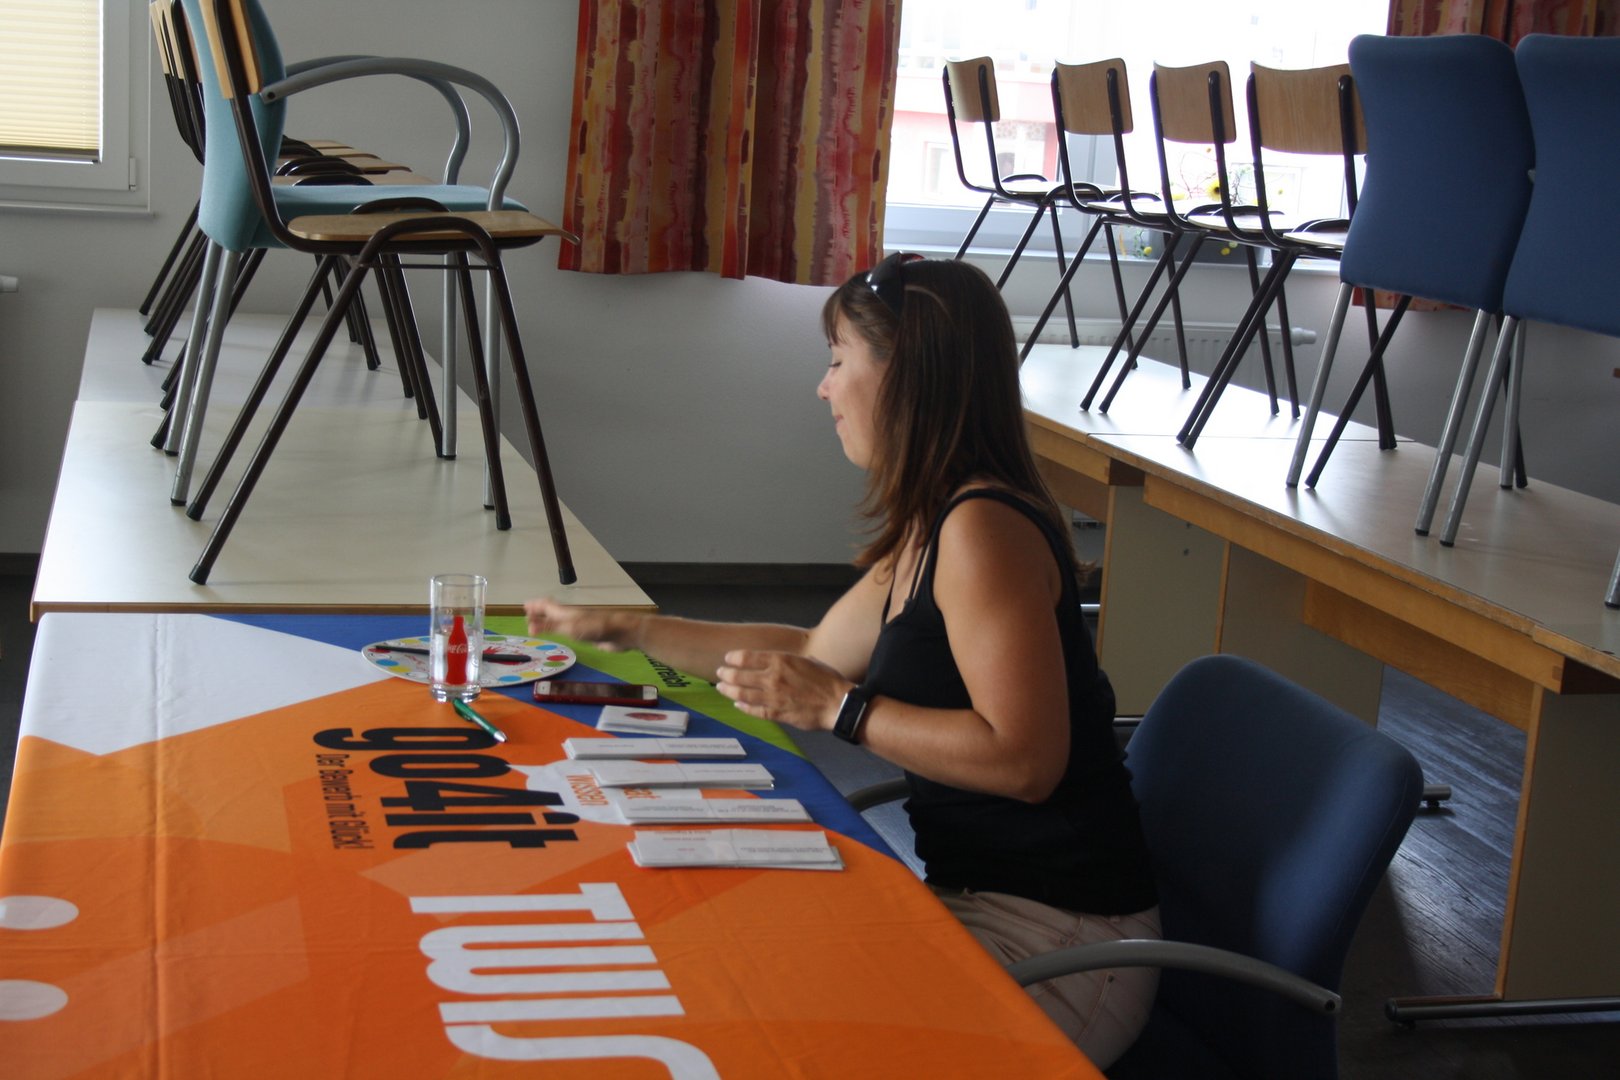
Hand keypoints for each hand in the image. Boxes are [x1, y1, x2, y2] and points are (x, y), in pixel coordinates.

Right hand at [525, 599, 639, 651]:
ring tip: (540, 624)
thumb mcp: (569, 627)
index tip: (524, 605)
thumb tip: (528, 626)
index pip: (546, 605)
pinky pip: (568, 630)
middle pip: (552, 611)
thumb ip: (550, 627)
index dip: (535, 605)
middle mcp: (570, 616)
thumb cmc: (595, 628)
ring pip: (560, 620)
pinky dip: (559, 630)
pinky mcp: (587, 633)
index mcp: (565, 612)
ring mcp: (579, 624)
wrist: (620, 633)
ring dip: (548, 621)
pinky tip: (562, 634)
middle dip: (539, 612)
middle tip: (528, 614)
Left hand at [715, 649, 851, 732]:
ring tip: (722, 688)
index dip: (734, 658)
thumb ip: (790, 661)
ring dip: (729, 690)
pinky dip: (743, 707)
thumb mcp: (808, 661)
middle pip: (740, 675)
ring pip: (742, 693)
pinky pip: (754, 710)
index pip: (747, 657)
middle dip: (726, 674)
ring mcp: (773, 697)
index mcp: (781, 660)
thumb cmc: (827, 681)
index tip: (728, 659)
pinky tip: (737, 704)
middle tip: (721, 673)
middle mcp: (773, 677)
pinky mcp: (777, 713)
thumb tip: (782, 661)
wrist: (837, 704)